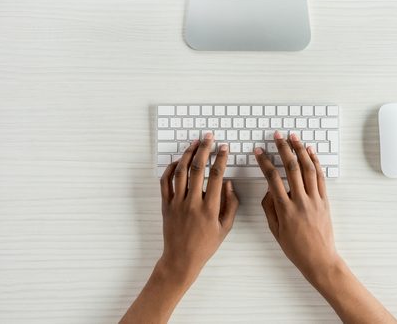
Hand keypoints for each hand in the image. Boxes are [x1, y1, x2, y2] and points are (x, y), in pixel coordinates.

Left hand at [120, 133, 238, 323]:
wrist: (181, 259)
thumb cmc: (205, 245)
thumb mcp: (226, 227)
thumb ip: (231, 204)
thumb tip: (228, 183)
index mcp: (209, 209)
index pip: (216, 176)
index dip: (221, 159)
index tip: (224, 148)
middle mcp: (192, 203)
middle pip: (197, 169)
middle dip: (204, 150)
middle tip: (208, 138)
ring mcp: (177, 203)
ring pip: (180, 172)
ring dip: (187, 155)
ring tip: (194, 143)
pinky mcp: (166, 205)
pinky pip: (165, 182)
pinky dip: (170, 169)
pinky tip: (177, 161)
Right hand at [255, 131, 337, 283]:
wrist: (319, 259)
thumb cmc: (295, 247)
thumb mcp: (275, 230)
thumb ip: (270, 207)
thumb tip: (269, 189)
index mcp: (285, 209)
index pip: (273, 179)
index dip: (265, 162)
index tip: (259, 151)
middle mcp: (300, 201)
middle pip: (292, 168)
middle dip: (284, 149)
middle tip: (278, 136)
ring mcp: (315, 200)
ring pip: (308, 169)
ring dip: (300, 150)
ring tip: (294, 137)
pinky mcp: (325, 201)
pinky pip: (320, 177)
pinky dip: (316, 162)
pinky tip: (311, 152)